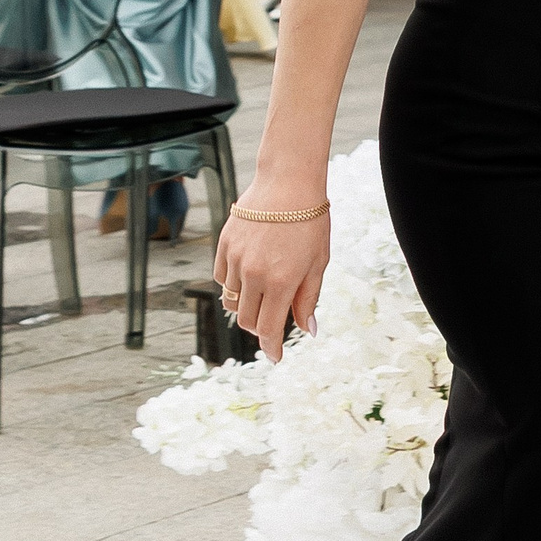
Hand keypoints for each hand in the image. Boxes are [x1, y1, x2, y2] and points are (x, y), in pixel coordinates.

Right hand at [214, 192, 330, 361]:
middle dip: (260, 328)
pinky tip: (249, 275)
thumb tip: (307, 331)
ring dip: (246, 306)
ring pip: (232, 301)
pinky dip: (233, 284)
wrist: (288, 183)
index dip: (271, 348)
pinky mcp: (224, 246)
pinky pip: (222, 278)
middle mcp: (254, 275)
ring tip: (263, 295)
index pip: (269, 329)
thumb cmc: (310, 223)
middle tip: (273, 323)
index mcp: (281, 282)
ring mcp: (236, 260)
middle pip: (247, 320)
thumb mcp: (318, 264)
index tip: (275, 357)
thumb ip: (308, 299)